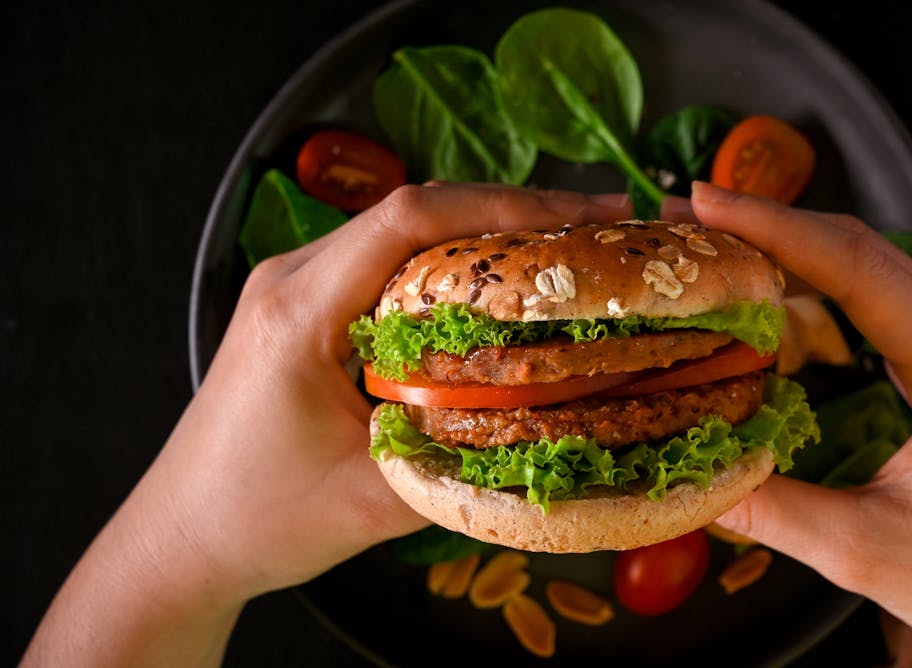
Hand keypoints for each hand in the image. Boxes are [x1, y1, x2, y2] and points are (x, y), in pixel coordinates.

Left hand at [24, 184, 631, 666]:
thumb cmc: (259, 519)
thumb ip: (465, 464)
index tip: (580, 216)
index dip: (504, 207)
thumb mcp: (373, 501)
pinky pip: (389, 262)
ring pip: (404, 231)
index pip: (408, 221)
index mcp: (298, 312)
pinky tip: (504, 285)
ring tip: (568, 247)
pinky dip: (455, 264)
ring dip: (487, 233)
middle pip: (414, 212)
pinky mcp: (305, 307)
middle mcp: (290, 279)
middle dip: (515, 212)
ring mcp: (294, 287)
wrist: (181, 537)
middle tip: (601, 226)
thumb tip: (565, 431)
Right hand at [674, 182, 911, 666]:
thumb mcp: (865, 553)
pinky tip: (781, 297)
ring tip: (722, 247)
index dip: (774, 227)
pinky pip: (891, 302)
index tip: (704, 201)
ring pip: (879, 269)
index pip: (856, 268)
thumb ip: (772, 510)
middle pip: (866, 250)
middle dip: (774, 225)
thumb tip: (686, 474)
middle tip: (691, 218)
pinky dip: (828, 288)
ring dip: (801, 250)